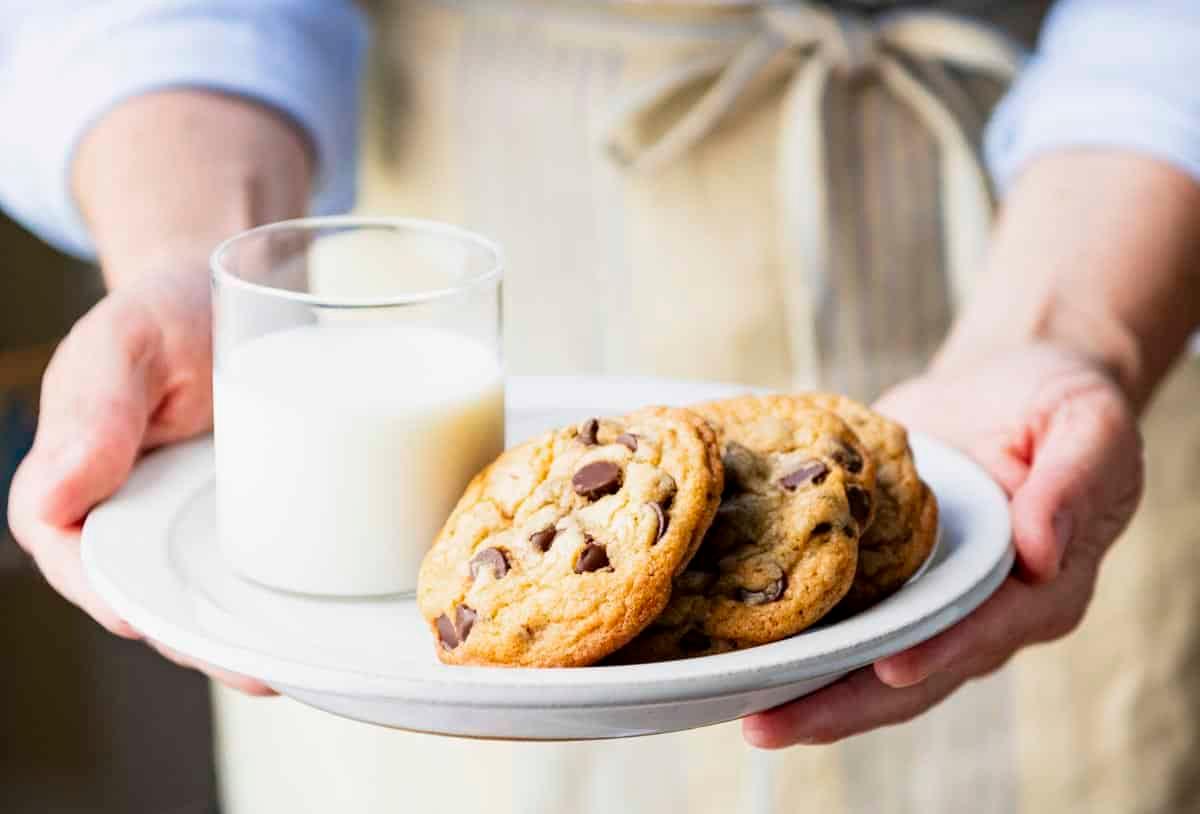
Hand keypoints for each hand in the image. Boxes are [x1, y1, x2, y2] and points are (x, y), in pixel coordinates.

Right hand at [8, 267, 272, 694]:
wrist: (237, 291)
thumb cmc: (167, 312)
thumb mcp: (128, 341)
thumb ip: (94, 407)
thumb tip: (56, 494)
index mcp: (73, 484)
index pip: (76, 561)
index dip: (116, 600)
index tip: (160, 623)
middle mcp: (127, 517)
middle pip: (151, 597)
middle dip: (199, 640)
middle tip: (258, 670)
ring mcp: (185, 524)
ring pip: (204, 594)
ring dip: (243, 634)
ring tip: (298, 663)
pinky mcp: (241, 517)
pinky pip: (253, 566)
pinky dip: (279, 596)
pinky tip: (323, 620)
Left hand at [744, 343, 1142, 746]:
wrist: (1006, 383)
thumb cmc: (1059, 406)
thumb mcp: (1089, 430)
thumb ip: (1070, 487)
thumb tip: (1040, 553)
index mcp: (1036, 592)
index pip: (982, 631)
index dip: (937, 652)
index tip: (888, 668)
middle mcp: (976, 613)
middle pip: (909, 673)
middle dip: (841, 703)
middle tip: (768, 725)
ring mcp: (922, 599)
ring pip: (862, 657)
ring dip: (805, 687)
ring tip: (741, 710)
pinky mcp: (880, 572)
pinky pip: (837, 611)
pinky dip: (793, 633)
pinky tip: (738, 649)